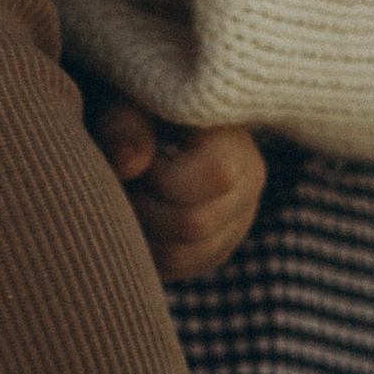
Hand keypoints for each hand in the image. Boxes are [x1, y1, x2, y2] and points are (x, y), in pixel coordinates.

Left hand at [95, 99, 268, 284]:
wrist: (156, 125)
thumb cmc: (139, 111)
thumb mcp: (128, 106)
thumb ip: (125, 128)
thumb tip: (128, 166)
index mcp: (235, 141)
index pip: (210, 178)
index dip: (158, 174)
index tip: (138, 158)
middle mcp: (249, 183)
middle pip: (194, 224)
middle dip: (143, 208)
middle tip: (123, 185)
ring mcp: (239, 219)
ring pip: (183, 255)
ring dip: (141, 233)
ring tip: (129, 200)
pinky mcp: (220, 245)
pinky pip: (180, 268)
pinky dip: (149, 252)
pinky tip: (138, 219)